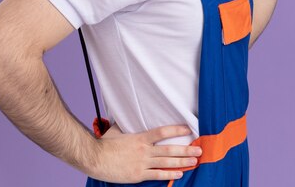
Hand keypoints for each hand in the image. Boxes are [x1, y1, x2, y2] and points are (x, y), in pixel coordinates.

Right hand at [87, 124, 201, 182]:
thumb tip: (127, 118)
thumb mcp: (117, 131)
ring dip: (182, 162)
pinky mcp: (138, 175)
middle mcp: (144, 150)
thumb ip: (126, 126)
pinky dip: (170, 174)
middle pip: (169, 149)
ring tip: (195, 161)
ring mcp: (142, 163)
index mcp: (140, 137)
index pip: (162, 132)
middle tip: (199, 150)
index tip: (188, 129)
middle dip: (186, 150)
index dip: (177, 130)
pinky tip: (180, 173)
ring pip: (166, 163)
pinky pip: (157, 175)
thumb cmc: (104, 144)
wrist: (95, 158)